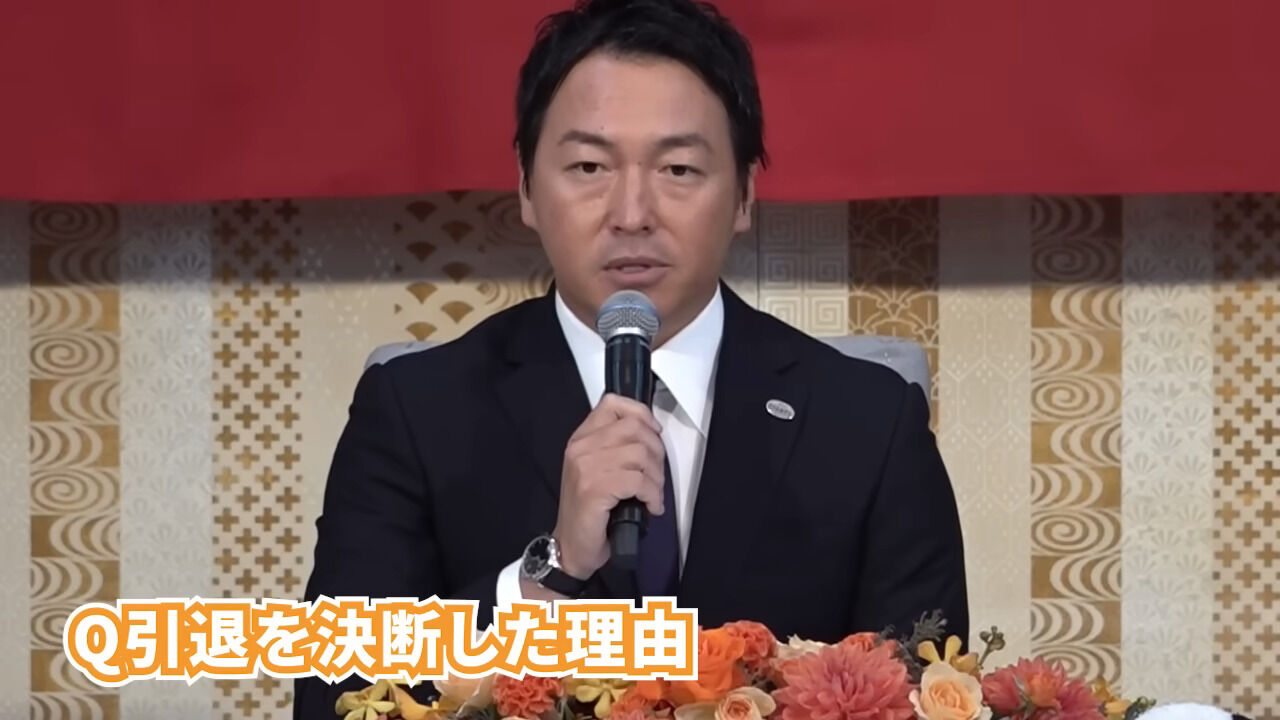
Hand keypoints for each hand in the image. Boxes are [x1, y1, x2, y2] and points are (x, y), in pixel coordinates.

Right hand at [552, 393, 666, 579]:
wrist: (570, 546)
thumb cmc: (589, 511)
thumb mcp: (598, 470)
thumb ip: (615, 447)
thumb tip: (651, 433)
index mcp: (581, 439)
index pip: (613, 404)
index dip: (641, 414)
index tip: (654, 433)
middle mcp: (581, 448)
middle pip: (634, 428)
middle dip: (656, 451)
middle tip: (656, 474)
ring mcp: (586, 467)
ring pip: (640, 454)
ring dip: (657, 477)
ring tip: (653, 493)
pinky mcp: (595, 489)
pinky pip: (639, 481)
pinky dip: (653, 494)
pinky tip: (651, 506)